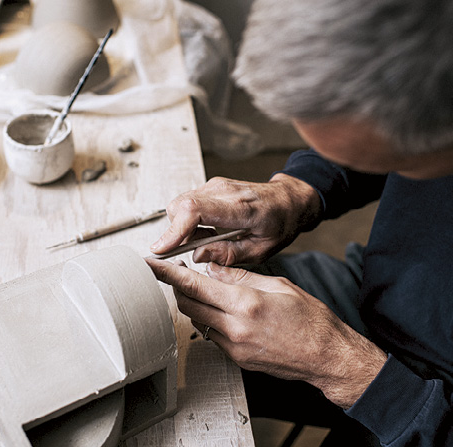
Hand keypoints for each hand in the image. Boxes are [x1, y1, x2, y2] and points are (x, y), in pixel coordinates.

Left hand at [146, 258, 386, 408]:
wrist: (327, 357)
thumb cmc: (310, 319)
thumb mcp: (278, 285)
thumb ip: (240, 276)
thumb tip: (213, 268)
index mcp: (245, 304)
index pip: (194, 285)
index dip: (168, 274)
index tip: (151, 265)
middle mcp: (234, 328)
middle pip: (188, 304)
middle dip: (177, 287)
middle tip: (178, 272)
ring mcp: (234, 348)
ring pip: (198, 320)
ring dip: (193, 303)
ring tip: (204, 289)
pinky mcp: (237, 359)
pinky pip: (212, 335)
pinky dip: (209, 319)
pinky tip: (221, 310)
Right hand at [150, 174, 321, 264]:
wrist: (290, 200)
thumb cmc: (280, 223)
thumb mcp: (261, 250)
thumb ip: (228, 255)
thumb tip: (198, 256)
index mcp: (240, 208)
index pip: (195, 211)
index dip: (174, 230)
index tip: (162, 248)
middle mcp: (224, 191)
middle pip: (180, 206)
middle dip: (177, 232)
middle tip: (196, 248)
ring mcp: (216, 185)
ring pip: (180, 204)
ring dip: (184, 227)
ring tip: (208, 239)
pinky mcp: (211, 186)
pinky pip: (188, 202)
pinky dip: (190, 220)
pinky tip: (209, 229)